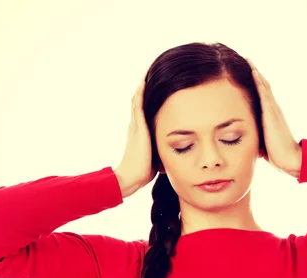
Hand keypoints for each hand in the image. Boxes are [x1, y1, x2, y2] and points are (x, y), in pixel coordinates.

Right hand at [115, 79, 156, 196]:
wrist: (131, 176)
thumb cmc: (143, 171)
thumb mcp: (155, 156)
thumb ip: (162, 150)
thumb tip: (175, 154)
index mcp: (139, 133)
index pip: (143, 112)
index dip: (147, 100)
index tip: (155, 90)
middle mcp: (135, 126)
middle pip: (139, 102)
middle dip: (145, 90)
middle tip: (151, 75)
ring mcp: (135, 125)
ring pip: (138, 100)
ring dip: (143, 87)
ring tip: (148, 73)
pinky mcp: (138, 126)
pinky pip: (139, 104)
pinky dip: (141, 92)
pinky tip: (145, 80)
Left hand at [246, 58, 301, 177]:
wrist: (289, 158)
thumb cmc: (276, 154)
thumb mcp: (263, 142)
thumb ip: (256, 137)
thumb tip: (246, 142)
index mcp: (271, 115)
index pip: (262, 95)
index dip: (256, 83)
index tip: (248, 72)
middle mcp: (273, 109)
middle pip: (264, 86)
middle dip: (255, 73)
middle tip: (247, 60)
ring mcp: (273, 110)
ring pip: (264, 86)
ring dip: (256, 72)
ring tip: (248, 60)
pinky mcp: (271, 113)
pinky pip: (264, 93)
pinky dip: (258, 81)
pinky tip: (253, 71)